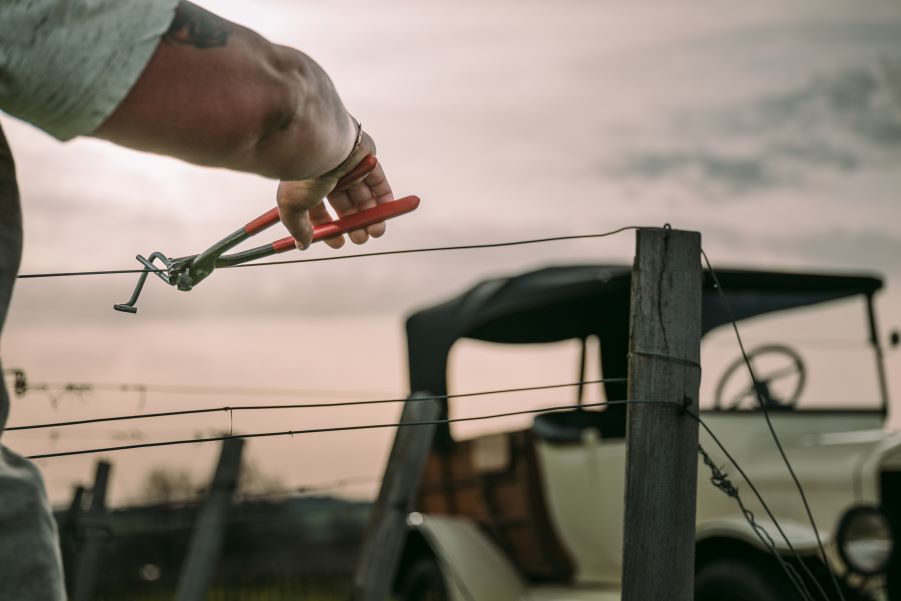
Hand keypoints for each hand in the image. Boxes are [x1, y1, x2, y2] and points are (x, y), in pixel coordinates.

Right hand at [275, 131, 394, 249]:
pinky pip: (378, 180)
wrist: (320, 145)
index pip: (320, 209)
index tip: (339, 243)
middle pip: (345, 203)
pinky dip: (384, 197)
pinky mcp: (367, 159)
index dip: (330, 226)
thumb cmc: (303, 175)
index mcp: (309, 183)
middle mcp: (329, 174)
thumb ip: (298, 227)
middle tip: (361, 239)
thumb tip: (302, 244)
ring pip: (363, 195)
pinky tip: (385, 213)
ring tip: (376, 232)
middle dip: (354, 224)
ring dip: (372, 216)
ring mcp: (349, 166)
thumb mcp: (293, 206)